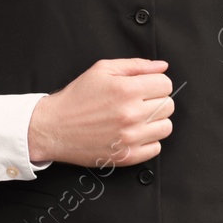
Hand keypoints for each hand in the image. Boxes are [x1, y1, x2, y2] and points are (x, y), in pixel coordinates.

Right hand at [27, 58, 173, 167]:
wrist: (54, 127)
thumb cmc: (76, 99)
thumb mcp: (102, 70)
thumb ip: (135, 65)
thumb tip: (161, 66)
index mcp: (126, 90)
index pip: (166, 84)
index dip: (156, 84)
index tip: (146, 88)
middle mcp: (131, 114)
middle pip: (168, 106)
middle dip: (156, 101)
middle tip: (138, 103)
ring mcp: (130, 137)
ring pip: (165, 127)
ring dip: (154, 122)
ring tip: (136, 119)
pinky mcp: (127, 156)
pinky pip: (156, 148)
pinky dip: (148, 141)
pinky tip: (132, 133)